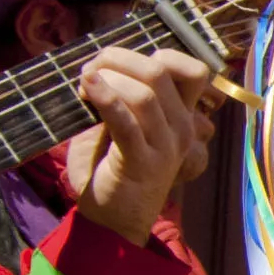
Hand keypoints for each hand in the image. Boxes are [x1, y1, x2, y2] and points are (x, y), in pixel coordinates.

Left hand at [64, 46, 214, 243]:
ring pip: (145, 93)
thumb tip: (99, 63)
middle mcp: (182, 128)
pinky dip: (105, 98)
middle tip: (89, 69)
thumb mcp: (124, 125)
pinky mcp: (142, 162)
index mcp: (182, 116)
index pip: (191, 69)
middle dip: (117, 58)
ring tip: (82, 83)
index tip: (112, 64)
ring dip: (108, 78)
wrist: (112, 220)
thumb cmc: (111, 168)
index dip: (150, 54)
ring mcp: (166, 146)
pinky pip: (127, 122)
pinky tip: (87, 87)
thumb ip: (123, 95)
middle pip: (160, 71)